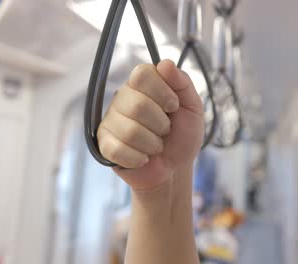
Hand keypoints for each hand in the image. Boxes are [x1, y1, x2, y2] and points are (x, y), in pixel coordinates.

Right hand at [97, 60, 203, 189]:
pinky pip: (117, 149)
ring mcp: (110, 121)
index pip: (141, 74)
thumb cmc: (182, 136)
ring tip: (155, 146)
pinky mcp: (104, 144)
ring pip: (130, 130)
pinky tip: (143, 158)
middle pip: (137, 104)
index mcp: (141, 85)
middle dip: (160, 124)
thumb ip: (182, 83)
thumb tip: (165, 64)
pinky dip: (138, 158)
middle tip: (165, 131)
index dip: (162, 92)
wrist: (174, 169)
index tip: (173, 106)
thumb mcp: (192, 108)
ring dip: (152, 144)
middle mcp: (122, 98)